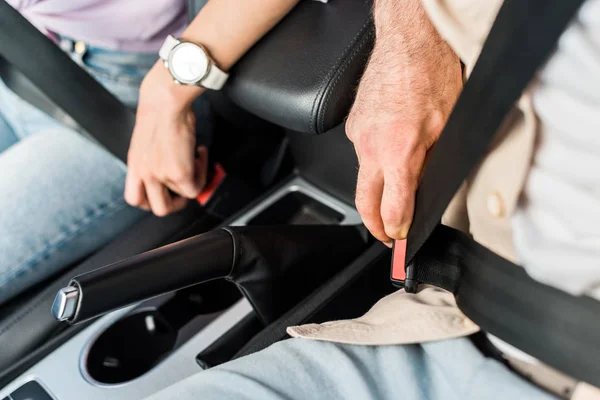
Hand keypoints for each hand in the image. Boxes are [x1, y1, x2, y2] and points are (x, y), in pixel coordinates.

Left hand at [125, 62, 207, 215]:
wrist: (165, 100)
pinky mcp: (178, 173)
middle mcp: (144, 173)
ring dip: (192, 183)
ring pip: (181, 199)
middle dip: (174, 203)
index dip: (152, 200)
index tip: (165, 191)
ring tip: (195, 161)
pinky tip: (200, 154)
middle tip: (184, 189)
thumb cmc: (160, 110)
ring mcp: (160, 175)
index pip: (135, 199)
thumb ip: (154, 158)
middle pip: (156, 208)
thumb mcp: (148, 140)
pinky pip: (195, 189)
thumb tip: (172, 166)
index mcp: (135, 165)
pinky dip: (203, 174)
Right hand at [346, 0, 461, 244]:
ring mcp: (358, 136)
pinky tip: (390, 153)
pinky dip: (374, 162)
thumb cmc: (431, 74)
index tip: (401, 240)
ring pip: (363, 176)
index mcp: (397, 152)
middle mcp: (371, 147)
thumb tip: (425, 192)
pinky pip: (362, 152)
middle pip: (363, 202)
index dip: (398, 231)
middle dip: (374, 226)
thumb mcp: (447, 128)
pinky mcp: (353, 125)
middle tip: (387, 238)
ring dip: (376, 190)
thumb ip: (432, 166)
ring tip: (395, 193)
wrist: (408, 40)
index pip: (391, 209)